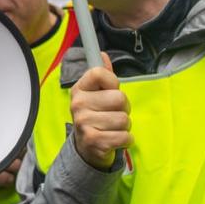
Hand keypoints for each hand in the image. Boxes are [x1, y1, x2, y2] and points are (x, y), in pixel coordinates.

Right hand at [70, 52, 132, 169]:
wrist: (86, 149)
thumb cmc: (96, 116)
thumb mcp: (96, 94)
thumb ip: (102, 75)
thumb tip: (102, 54)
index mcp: (79, 89)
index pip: (100, 73)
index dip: (113, 82)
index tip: (110, 91)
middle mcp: (78, 105)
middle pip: (119, 98)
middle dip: (123, 108)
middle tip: (113, 114)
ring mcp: (84, 124)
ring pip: (124, 119)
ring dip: (125, 126)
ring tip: (113, 128)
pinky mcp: (94, 142)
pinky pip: (125, 136)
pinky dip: (126, 140)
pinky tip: (115, 140)